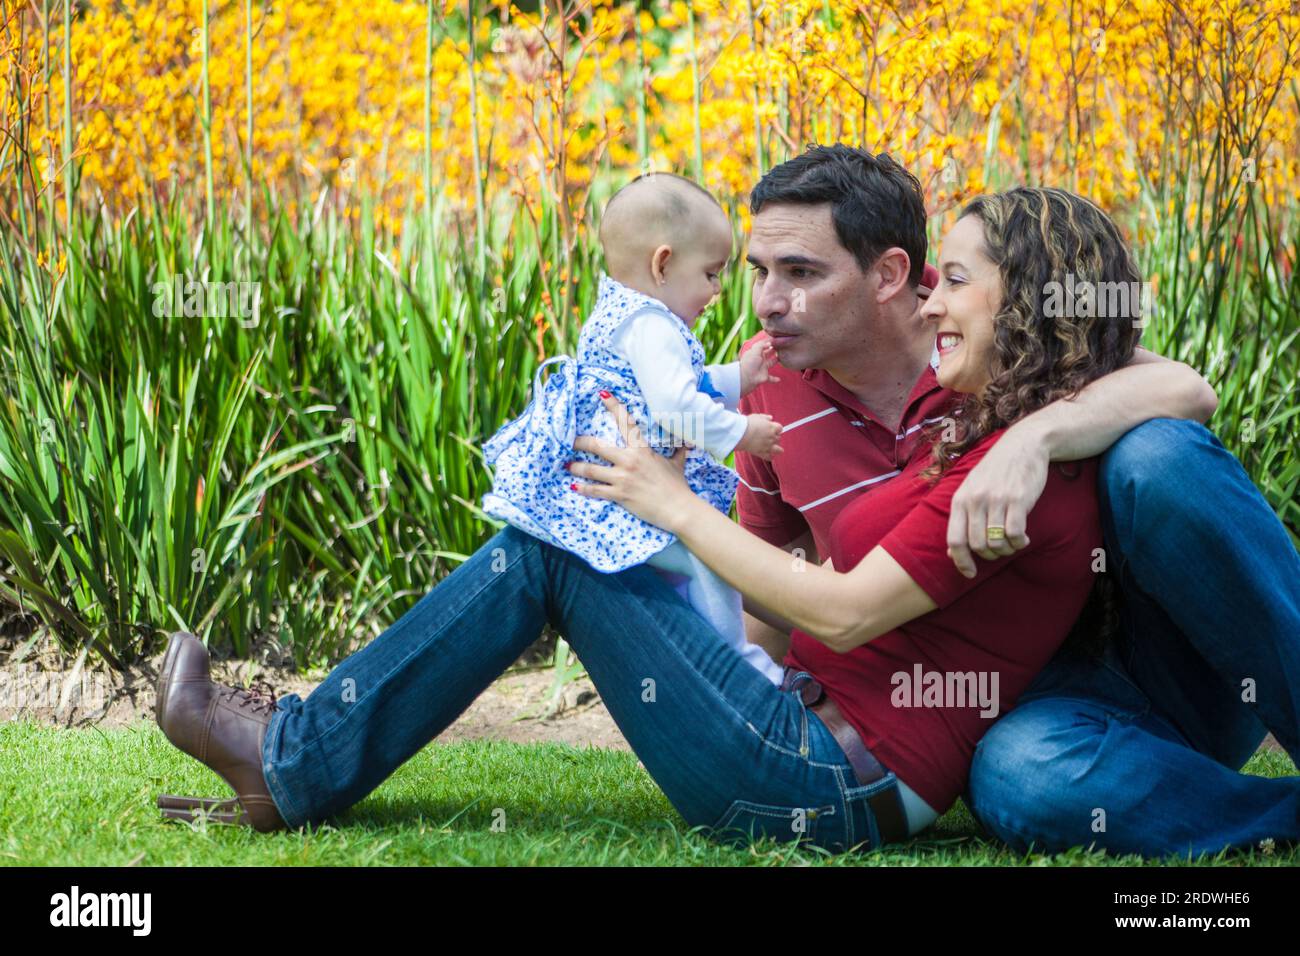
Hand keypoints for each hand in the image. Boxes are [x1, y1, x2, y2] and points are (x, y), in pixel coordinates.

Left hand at [569, 393, 696, 532]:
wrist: (678, 508)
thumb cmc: (677, 486)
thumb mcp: (677, 463)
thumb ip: (677, 451)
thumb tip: (686, 443)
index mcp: (642, 449)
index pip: (626, 423)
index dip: (613, 406)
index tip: (602, 395)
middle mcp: (629, 460)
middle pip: (597, 446)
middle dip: (580, 443)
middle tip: (570, 441)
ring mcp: (622, 478)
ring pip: (591, 469)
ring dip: (576, 467)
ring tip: (567, 465)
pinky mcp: (619, 495)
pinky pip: (595, 490)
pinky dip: (583, 488)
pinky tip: (573, 486)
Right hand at [734, 413, 784, 459]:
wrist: (741, 433)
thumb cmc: (747, 424)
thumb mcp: (757, 416)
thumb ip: (765, 417)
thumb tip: (770, 418)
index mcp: (772, 427)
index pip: (780, 428)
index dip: (776, 429)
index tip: (772, 429)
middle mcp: (772, 437)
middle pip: (778, 438)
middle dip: (774, 437)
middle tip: (767, 436)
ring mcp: (768, 446)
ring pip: (779, 450)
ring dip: (777, 449)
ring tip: (773, 447)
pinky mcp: (762, 453)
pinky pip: (769, 457)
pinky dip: (769, 456)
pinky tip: (768, 455)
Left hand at [739, 338, 780, 396]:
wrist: (746, 378)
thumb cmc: (749, 363)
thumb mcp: (754, 350)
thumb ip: (761, 345)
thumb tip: (769, 343)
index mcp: (756, 353)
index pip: (762, 345)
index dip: (768, 342)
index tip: (776, 339)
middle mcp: (759, 359)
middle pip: (768, 353)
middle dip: (773, 349)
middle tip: (781, 345)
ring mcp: (762, 368)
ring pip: (771, 363)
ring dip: (775, 360)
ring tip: (783, 357)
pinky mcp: (765, 377)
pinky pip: (771, 378)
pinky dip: (774, 379)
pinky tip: (779, 379)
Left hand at [945, 425, 1046, 577]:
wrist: (1023, 445)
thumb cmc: (996, 472)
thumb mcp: (972, 491)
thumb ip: (962, 520)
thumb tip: (951, 553)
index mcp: (960, 499)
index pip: (954, 540)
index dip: (961, 561)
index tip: (970, 574)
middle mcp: (975, 500)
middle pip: (977, 545)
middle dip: (990, 555)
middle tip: (1000, 550)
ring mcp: (996, 499)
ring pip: (996, 542)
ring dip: (1006, 550)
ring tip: (1012, 543)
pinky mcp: (1018, 499)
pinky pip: (1015, 534)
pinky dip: (1020, 542)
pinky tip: (1024, 538)